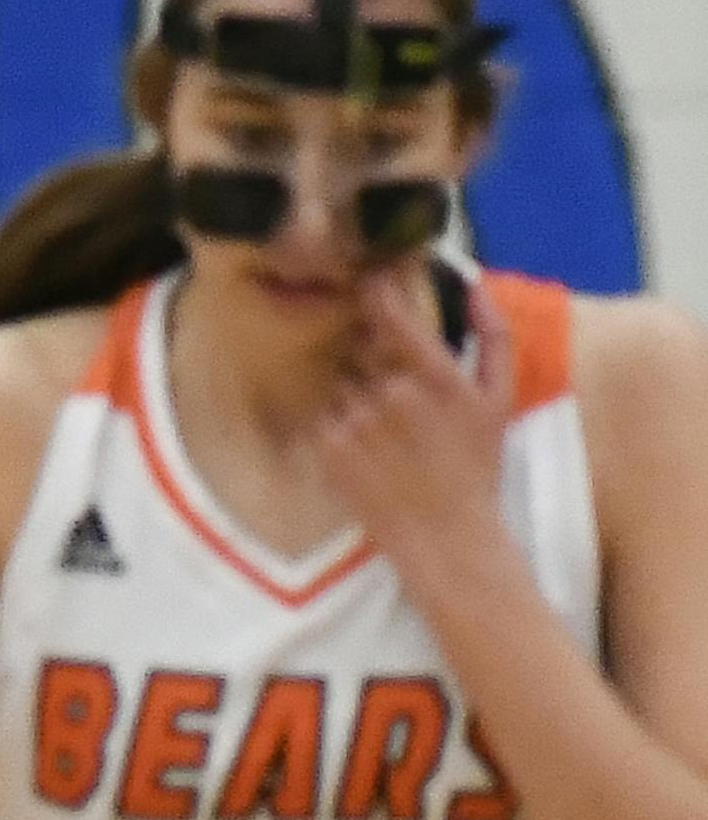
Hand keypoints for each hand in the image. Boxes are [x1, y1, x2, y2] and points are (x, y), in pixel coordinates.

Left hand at [316, 273, 515, 591]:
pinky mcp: (328, 451)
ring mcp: (355, 422)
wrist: (445, 537)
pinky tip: (360, 450)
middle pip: (358, 351)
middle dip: (367, 362)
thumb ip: (494, 337)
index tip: (369, 282)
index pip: (390, 313)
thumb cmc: (475, 469)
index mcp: (435, 376)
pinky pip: (320, 417)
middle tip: (387, 395)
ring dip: (350, 397)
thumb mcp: (500, 400)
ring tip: (378, 432)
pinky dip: (333, 426)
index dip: (375, 291)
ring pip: (337, 384)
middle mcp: (391, 393)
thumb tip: (474, 285)